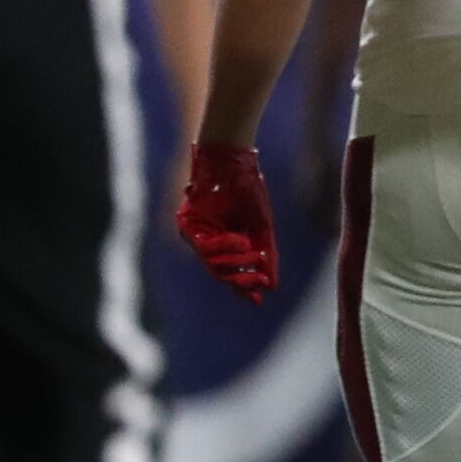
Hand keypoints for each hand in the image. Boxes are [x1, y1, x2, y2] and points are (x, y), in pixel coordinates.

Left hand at [177, 144, 277, 299]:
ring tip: (251, 252)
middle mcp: (208, 241)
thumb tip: (273, 285)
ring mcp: (196, 234)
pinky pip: (205, 248)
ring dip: (234, 263)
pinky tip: (241, 241)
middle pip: (220, 273)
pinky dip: (225, 248)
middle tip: (257, 283)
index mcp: (226, 242)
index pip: (232, 272)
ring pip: (211, 265)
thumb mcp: (262, 226)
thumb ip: (266, 254)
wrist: (233, 162)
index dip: (245, 287)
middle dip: (240, 280)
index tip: (259, 299)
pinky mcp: (187, 225)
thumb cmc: (248, 189)